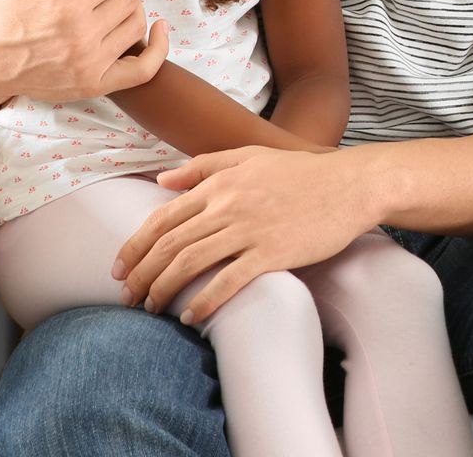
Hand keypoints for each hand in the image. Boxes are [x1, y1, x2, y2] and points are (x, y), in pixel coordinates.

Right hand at [0, 0, 163, 102]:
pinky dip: (159, 47)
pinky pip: (144, 69)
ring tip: (105, 5)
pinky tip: (159, 27)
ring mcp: (90, 67)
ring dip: (128, 8)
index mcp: (67, 7)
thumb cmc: (7, 4)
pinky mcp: (94, 86)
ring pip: (137, 24)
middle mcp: (81, 40)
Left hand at [114, 147, 374, 323]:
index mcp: (219, 184)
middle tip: (128, 297)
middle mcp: (227, 206)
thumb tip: (162, 181)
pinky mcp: (271, 253)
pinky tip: (192, 317)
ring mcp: (249, 230)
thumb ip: (204, 166)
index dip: (134, 246)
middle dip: (141, 275)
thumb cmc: (303, 172)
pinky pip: (228, 282)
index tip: (120, 268)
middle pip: (169, 245)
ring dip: (164, 290)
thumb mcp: (250, 155)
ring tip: (152, 308)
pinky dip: (204, 302)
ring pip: (190, 263)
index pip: (162, 218)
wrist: (352, 184)